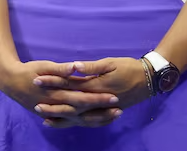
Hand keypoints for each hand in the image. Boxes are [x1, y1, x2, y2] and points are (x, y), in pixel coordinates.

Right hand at [0, 60, 122, 128]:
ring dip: (97, 118)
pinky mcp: (53, 115)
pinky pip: (73, 122)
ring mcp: (55, 113)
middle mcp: (58, 106)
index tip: (113, 96)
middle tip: (119, 108)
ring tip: (114, 116)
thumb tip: (75, 67)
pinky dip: (86, 122)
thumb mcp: (43, 65)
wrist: (11, 82)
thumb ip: (60, 68)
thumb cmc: (28, 71)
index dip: (98, 98)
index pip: (81, 98)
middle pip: (84, 111)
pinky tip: (97, 121)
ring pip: (80, 120)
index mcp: (56, 93)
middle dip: (102, 110)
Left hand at [32, 57, 150, 128]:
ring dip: (62, 117)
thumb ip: (90, 67)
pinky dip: (76, 122)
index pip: (70, 85)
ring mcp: (102, 108)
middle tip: (36, 105)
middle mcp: (98, 101)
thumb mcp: (110, 63)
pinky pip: (89, 121)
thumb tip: (72, 66)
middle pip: (71, 104)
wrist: (150, 80)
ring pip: (79, 117)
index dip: (53, 82)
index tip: (37, 80)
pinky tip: (66, 121)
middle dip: (53, 104)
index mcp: (97, 87)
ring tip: (45, 118)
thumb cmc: (129, 67)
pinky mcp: (106, 111)